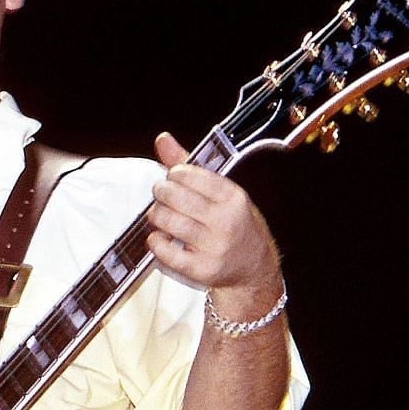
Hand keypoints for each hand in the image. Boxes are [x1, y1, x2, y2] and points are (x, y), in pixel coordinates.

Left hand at [146, 131, 282, 304]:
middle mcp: (226, 222)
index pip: (189, 174)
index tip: (174, 179)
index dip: (173, 174)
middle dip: (160, 193)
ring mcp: (215, 247)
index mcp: (233, 198)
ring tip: (161, 216)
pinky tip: (162, 238)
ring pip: (166, 221)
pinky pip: (164, 250)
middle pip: (173, 196)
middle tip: (162, 196)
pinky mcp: (201, 269)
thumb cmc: (234, 225)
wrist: (253, 269)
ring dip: (156, 216)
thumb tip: (163, 139)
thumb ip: (190, 167)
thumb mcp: (222, 193)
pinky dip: (155, 242)